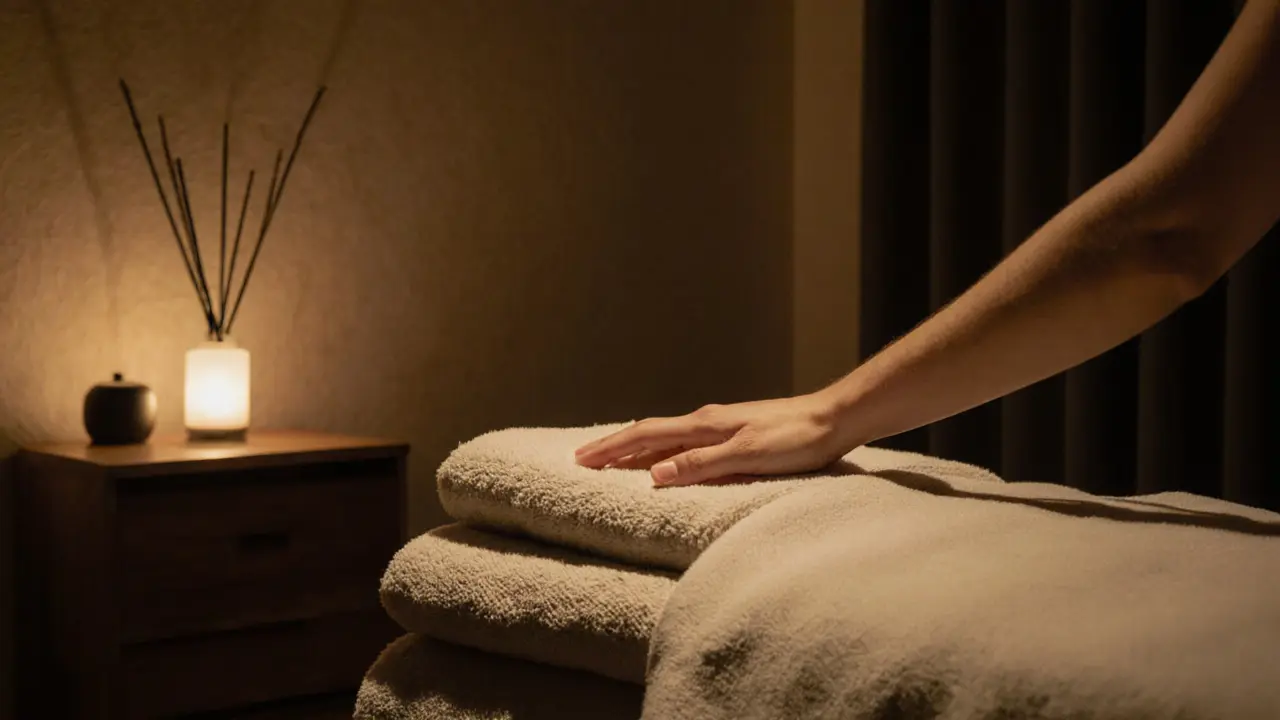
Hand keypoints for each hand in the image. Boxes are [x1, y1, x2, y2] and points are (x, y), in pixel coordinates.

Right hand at [574, 392, 855, 486]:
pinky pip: (686, 441)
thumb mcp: (747, 456)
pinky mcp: (737, 432)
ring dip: (637, 449)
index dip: (612, 449)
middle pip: (650, 433)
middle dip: (615, 447)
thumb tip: (654, 474)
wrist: (835, 419)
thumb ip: (701, 464)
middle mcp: (708, 420)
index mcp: (705, 425)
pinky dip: (663, 449)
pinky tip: (667, 457)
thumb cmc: (796, 440)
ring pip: (667, 436)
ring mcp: (722, 424)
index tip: (581, 460)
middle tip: (584, 460)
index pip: (646, 435)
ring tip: (614, 461)